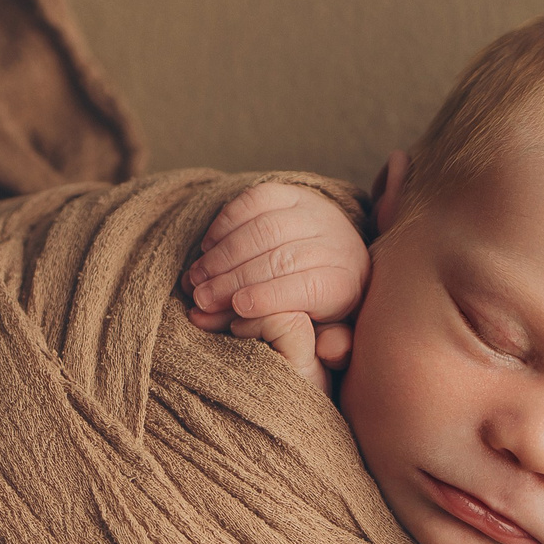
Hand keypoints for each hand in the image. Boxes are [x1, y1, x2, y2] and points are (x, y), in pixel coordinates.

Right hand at [183, 182, 369, 393]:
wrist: (337, 257)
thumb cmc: (321, 306)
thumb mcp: (331, 331)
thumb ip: (331, 344)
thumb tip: (329, 350)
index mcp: (345, 282)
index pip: (308, 287)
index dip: (270, 296)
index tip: (237, 307)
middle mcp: (336, 243)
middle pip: (281, 258)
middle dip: (235, 278)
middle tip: (201, 297)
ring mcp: (315, 213)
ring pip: (265, 228)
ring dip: (224, 253)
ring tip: (198, 276)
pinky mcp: (294, 193)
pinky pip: (257, 200)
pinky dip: (227, 221)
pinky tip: (208, 245)